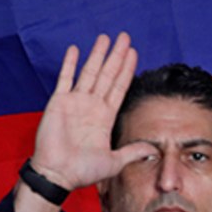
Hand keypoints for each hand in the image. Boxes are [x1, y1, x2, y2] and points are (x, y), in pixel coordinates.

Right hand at [28, 34, 149, 190]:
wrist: (57, 174)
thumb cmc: (82, 171)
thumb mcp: (114, 161)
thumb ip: (133, 151)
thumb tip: (154, 148)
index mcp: (104, 117)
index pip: (119, 87)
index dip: (127, 70)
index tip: (134, 53)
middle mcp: (91, 105)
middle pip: (107, 74)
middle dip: (116, 56)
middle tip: (124, 37)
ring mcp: (75, 102)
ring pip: (89, 72)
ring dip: (97, 54)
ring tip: (105, 37)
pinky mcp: (58, 102)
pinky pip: (65, 78)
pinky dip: (69, 63)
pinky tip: (75, 49)